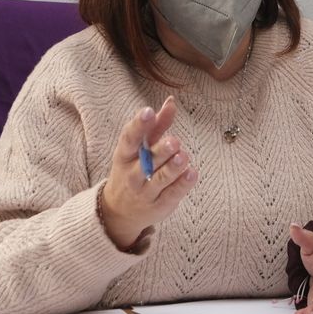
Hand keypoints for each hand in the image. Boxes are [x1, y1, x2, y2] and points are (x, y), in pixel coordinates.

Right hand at [95, 96, 196, 250]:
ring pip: (161, 179)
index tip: (148, 111)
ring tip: (184, 156)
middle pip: (148, 160)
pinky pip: (172, 194)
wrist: (120, 211)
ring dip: (173, 168)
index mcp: (125, 155)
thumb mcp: (140, 148)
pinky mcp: (160, 205)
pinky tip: (192, 173)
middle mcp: (133, 174)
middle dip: (161, 150)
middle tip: (174, 141)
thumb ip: (157, 125)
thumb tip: (171, 101)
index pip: (129, 138)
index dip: (138, 125)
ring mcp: (146, 191)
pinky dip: (182, 184)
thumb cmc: (133, 169)